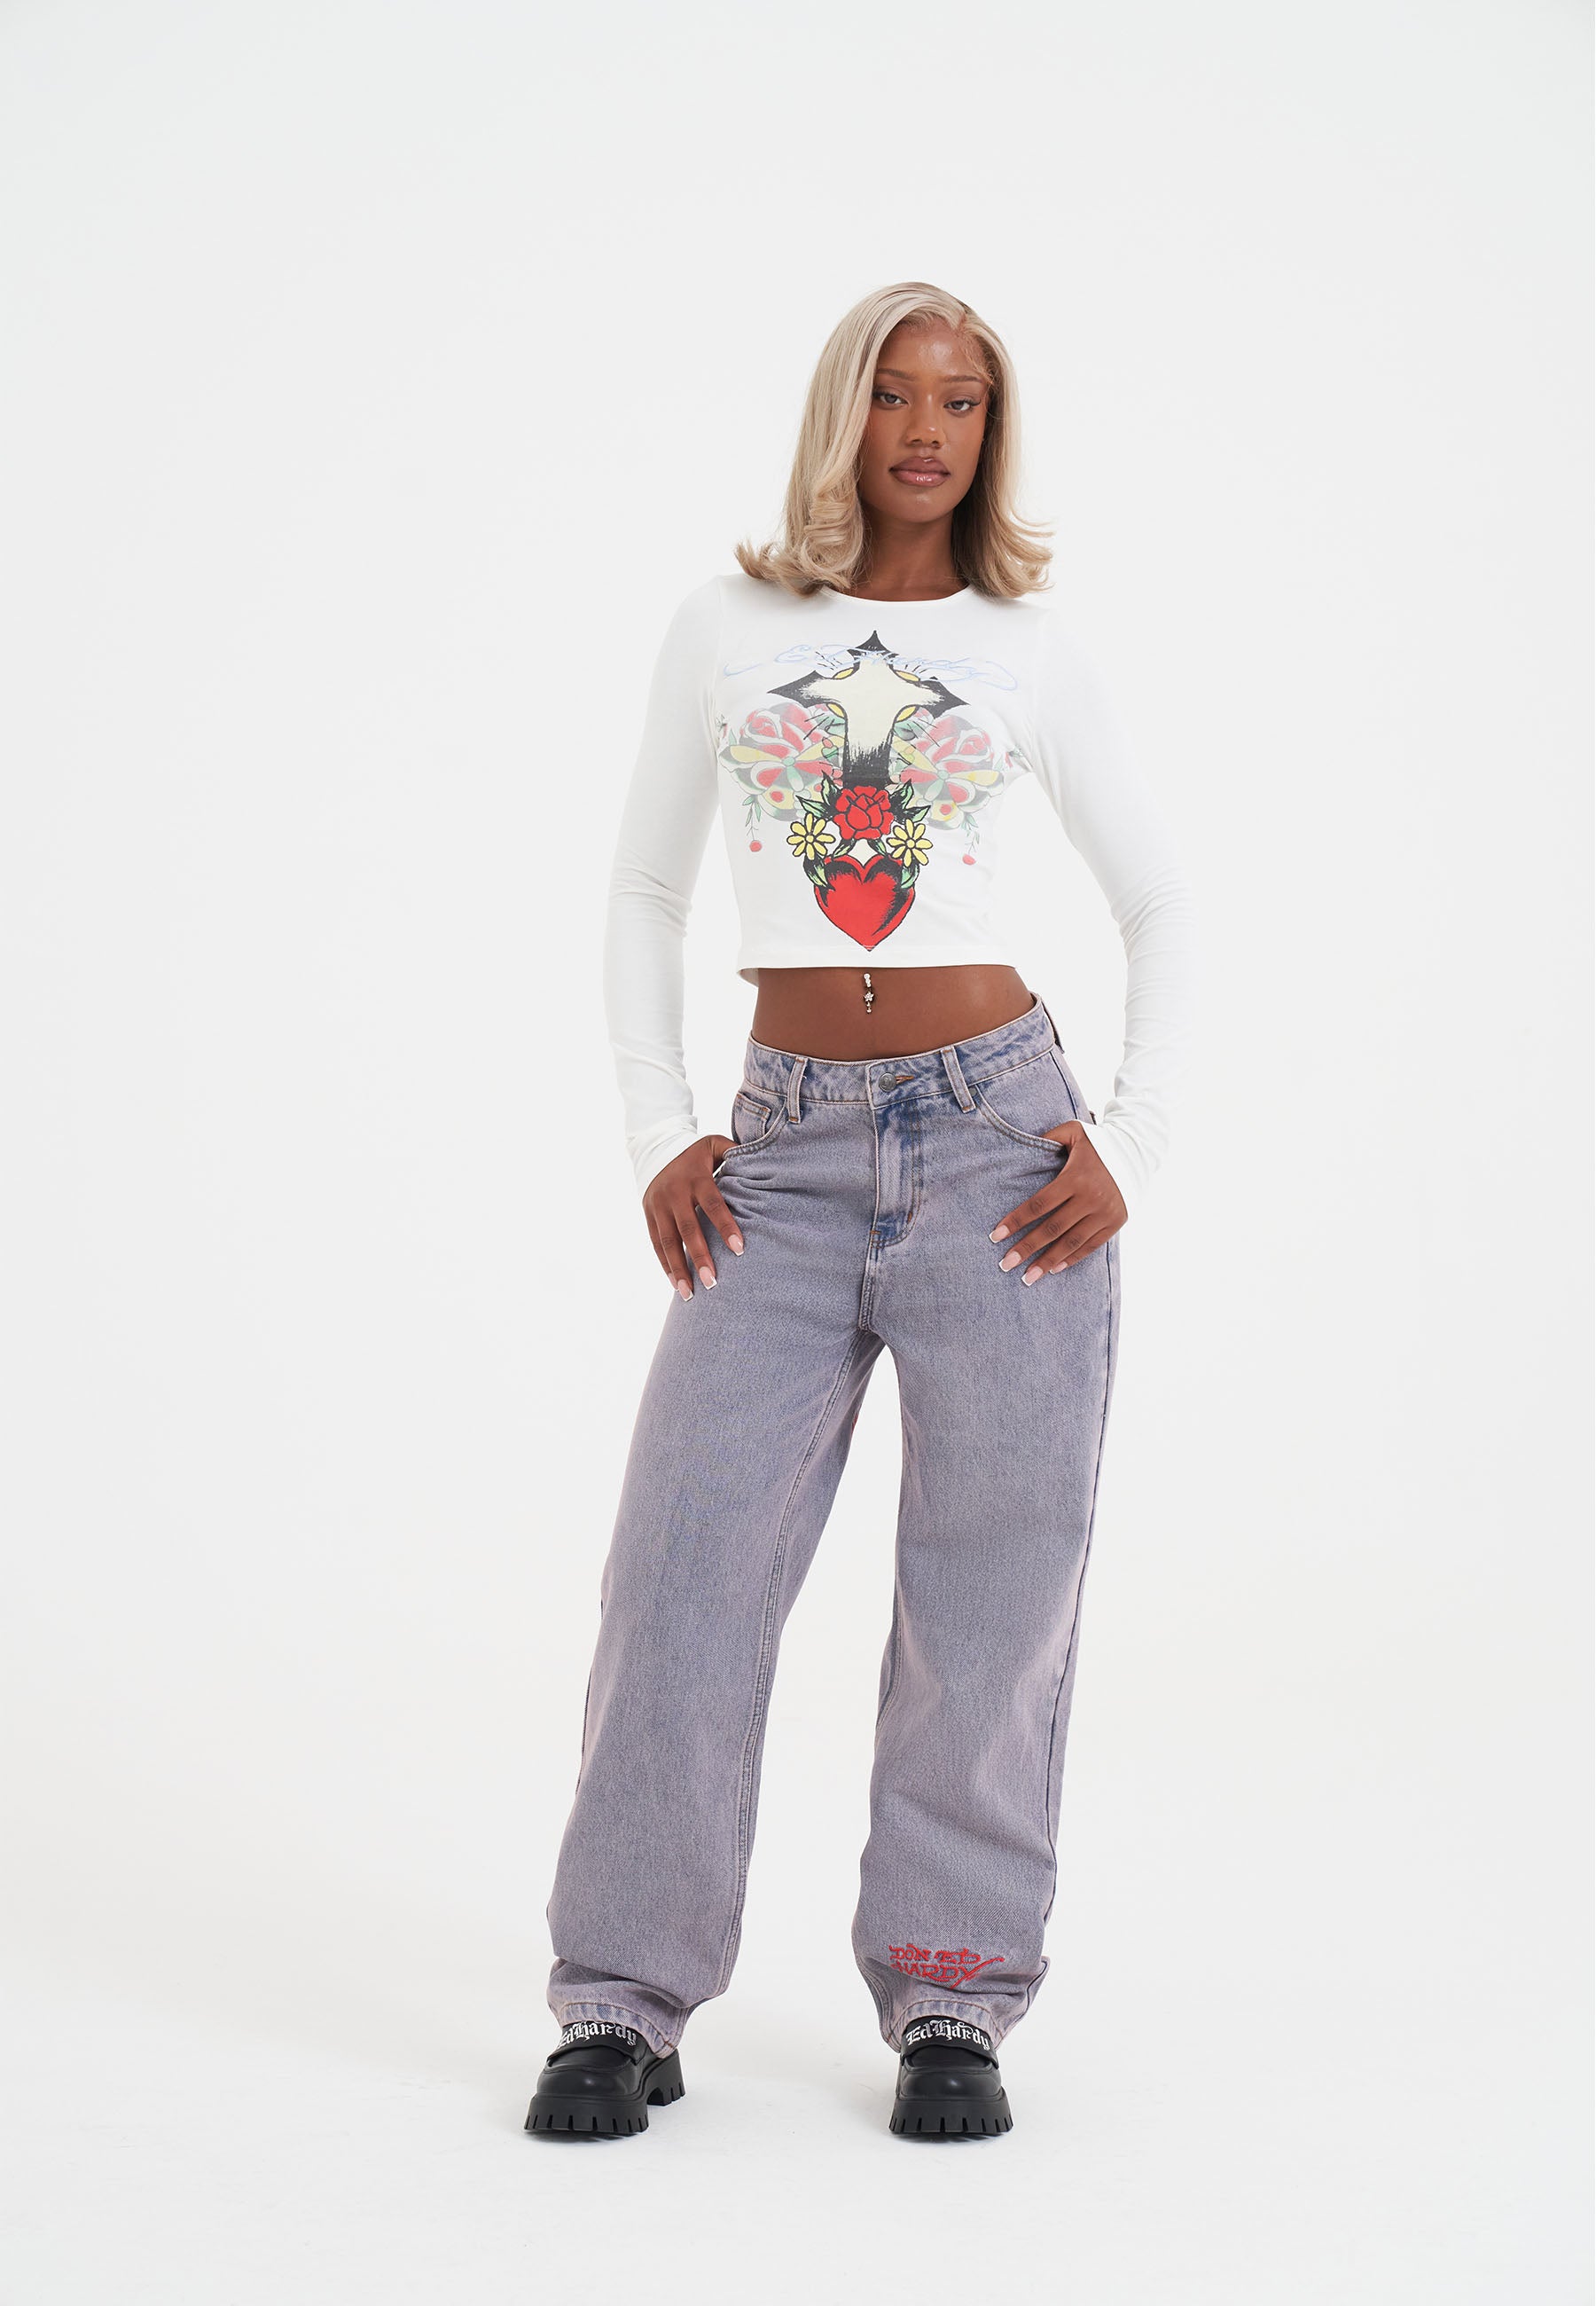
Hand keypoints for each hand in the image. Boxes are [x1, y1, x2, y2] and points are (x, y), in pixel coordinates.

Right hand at [643, 1136, 744, 1300]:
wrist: (655, 1147)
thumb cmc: (696, 1152)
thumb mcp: (714, 1145)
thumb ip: (735, 1153)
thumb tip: (764, 1162)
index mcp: (696, 1177)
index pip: (713, 1204)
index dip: (725, 1226)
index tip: (739, 1249)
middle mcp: (675, 1192)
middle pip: (688, 1228)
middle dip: (700, 1256)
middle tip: (713, 1282)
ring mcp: (658, 1204)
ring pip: (667, 1241)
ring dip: (679, 1268)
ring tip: (690, 1293)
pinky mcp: (649, 1214)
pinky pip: (656, 1242)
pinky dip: (665, 1264)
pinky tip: (676, 1284)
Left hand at [988, 1120, 1126, 1281]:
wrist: (1138, 1151)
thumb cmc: (1099, 1141)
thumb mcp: (1074, 1132)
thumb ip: (1048, 1138)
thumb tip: (1022, 1145)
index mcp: (1076, 1177)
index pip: (1039, 1204)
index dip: (1016, 1221)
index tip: (996, 1236)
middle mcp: (1091, 1198)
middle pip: (1052, 1229)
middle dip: (1026, 1248)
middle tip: (1005, 1264)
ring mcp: (1105, 1213)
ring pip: (1071, 1243)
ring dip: (1047, 1262)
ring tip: (1027, 1277)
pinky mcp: (1116, 1222)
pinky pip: (1090, 1245)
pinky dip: (1072, 1258)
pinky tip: (1054, 1269)